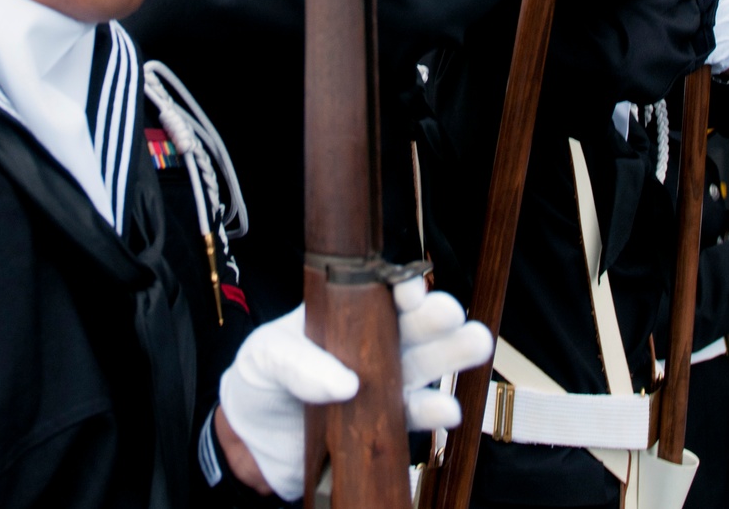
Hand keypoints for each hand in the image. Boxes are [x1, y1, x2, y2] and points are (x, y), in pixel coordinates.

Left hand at [217, 285, 492, 499]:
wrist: (253, 441)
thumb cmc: (259, 381)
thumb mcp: (265, 356)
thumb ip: (298, 364)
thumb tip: (344, 383)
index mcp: (344, 312)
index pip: (380, 292)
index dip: (401, 288)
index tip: (411, 292)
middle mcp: (371, 342)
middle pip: (413, 325)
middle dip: (437, 317)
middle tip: (453, 316)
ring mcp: (380, 382)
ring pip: (425, 364)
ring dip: (450, 355)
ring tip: (475, 344)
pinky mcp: (382, 423)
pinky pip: (413, 415)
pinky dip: (433, 412)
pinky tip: (447, 409)